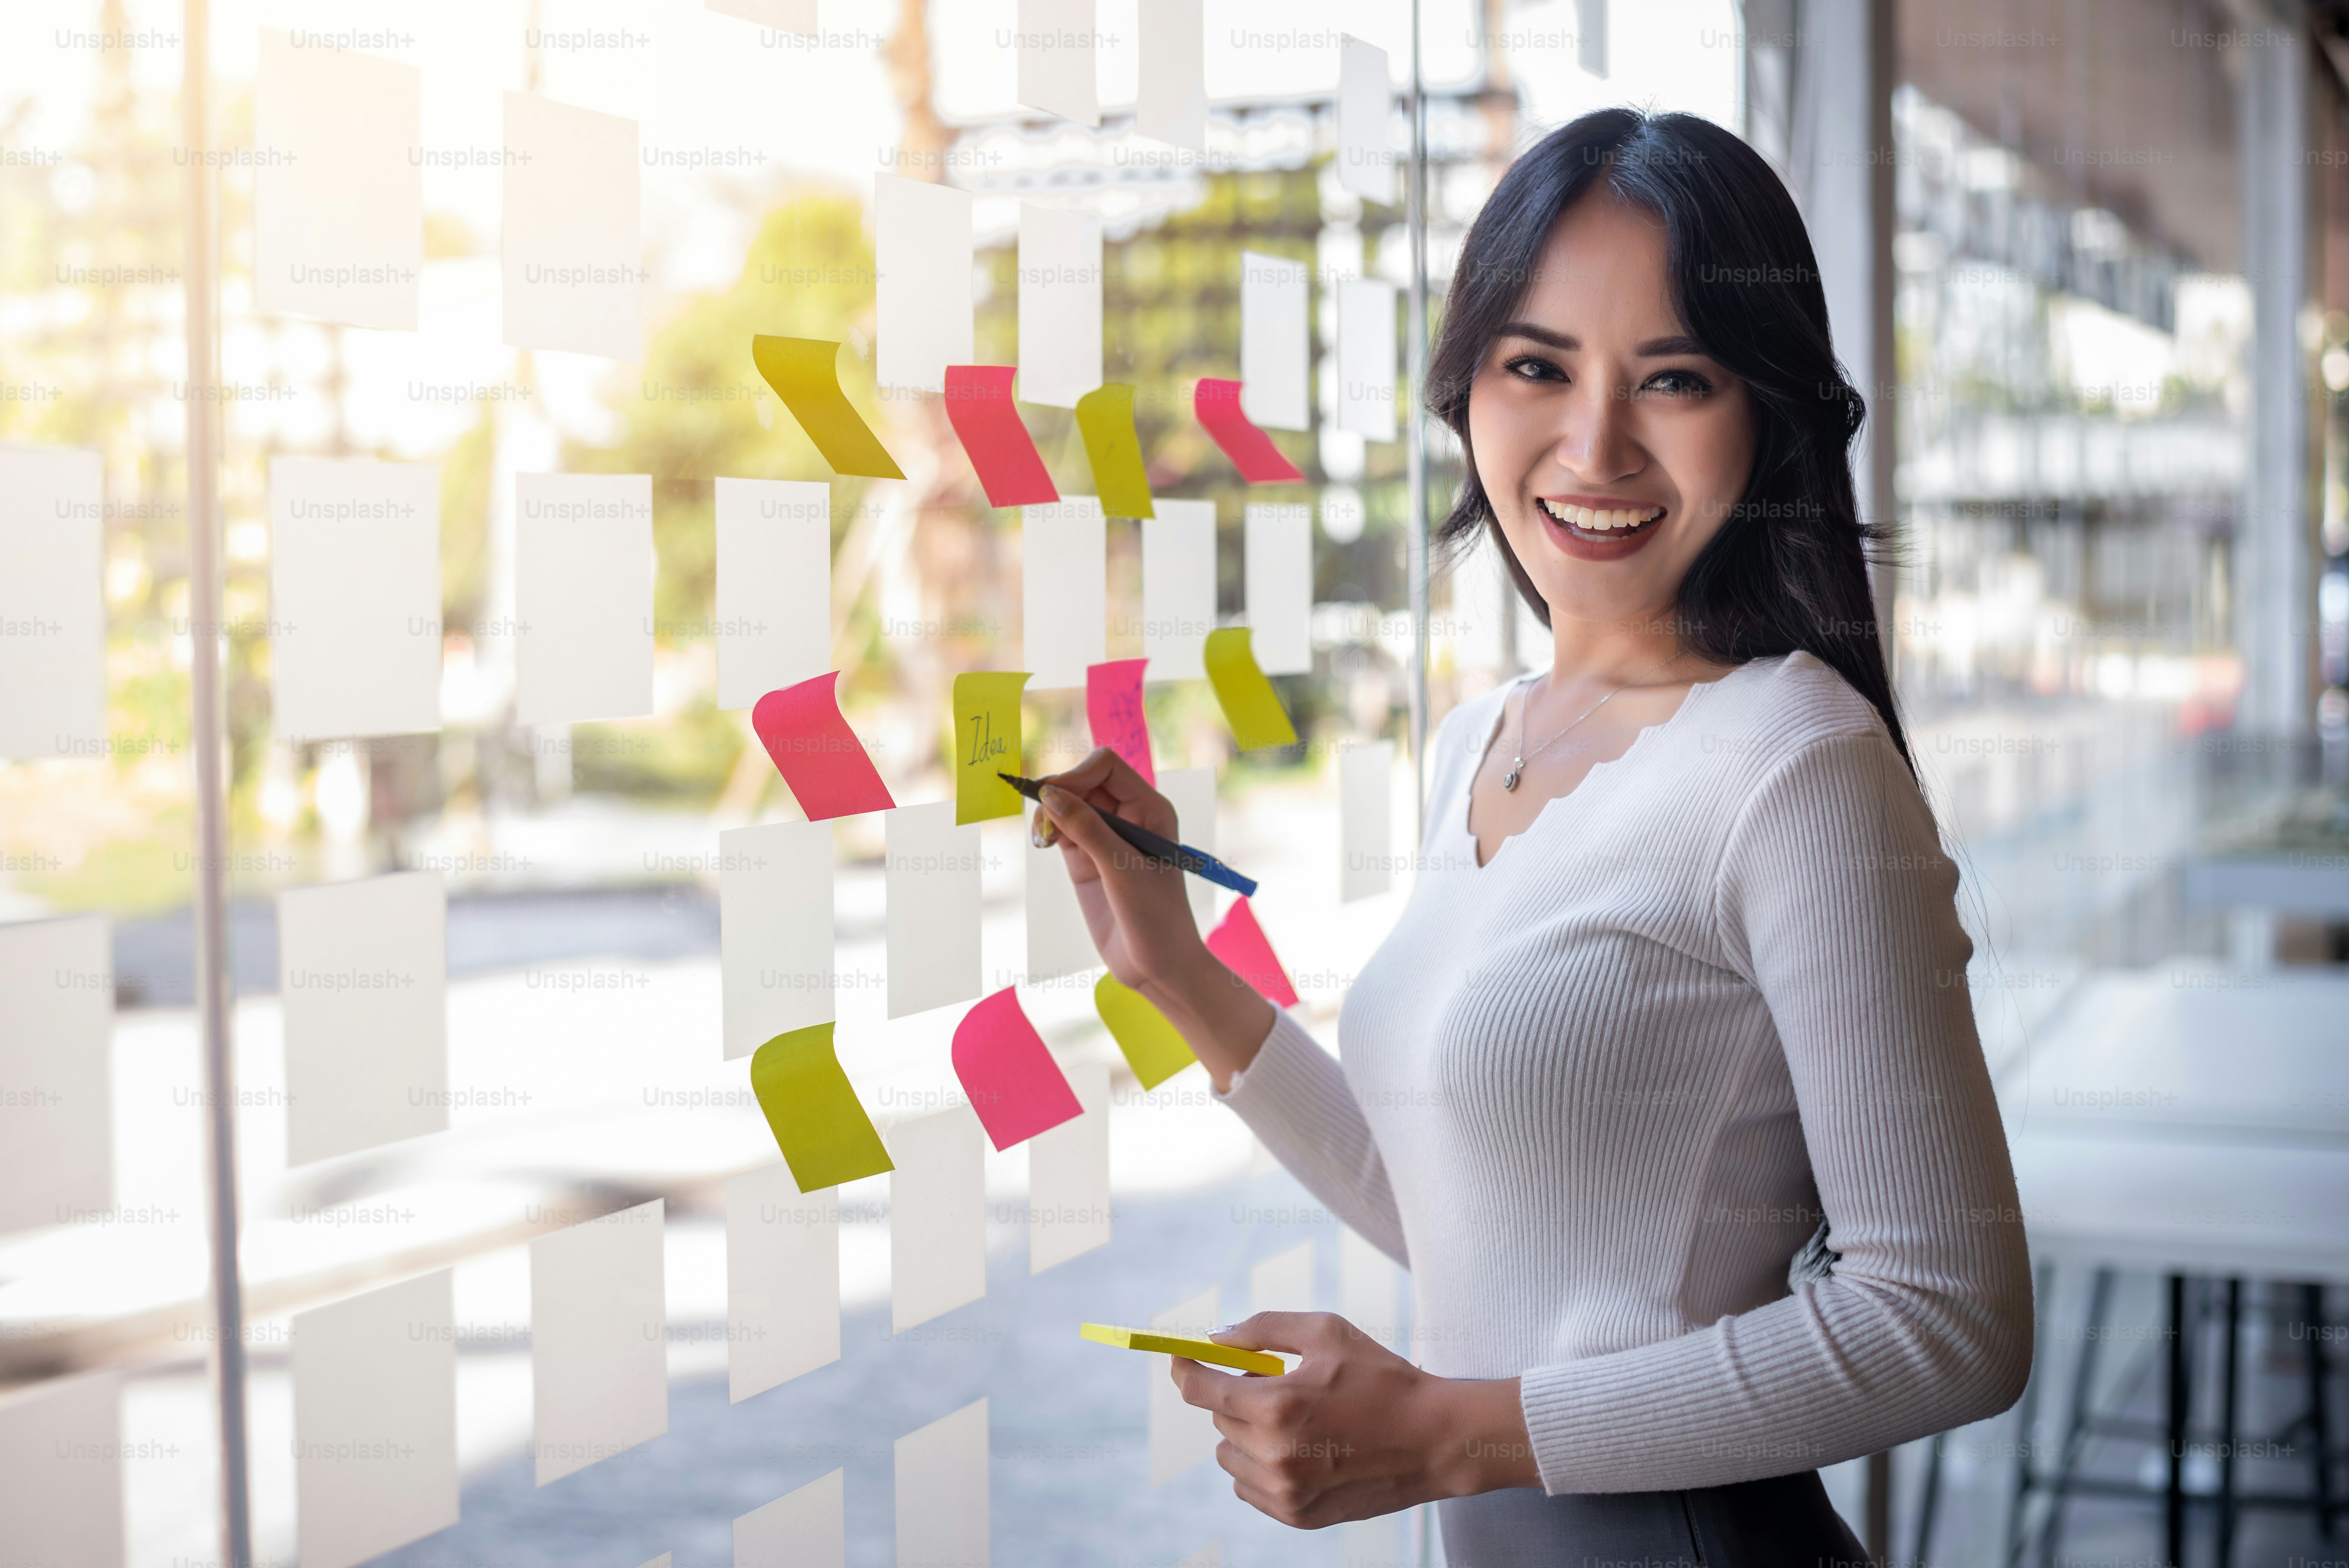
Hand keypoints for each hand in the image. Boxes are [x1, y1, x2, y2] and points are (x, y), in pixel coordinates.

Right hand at [1032, 747, 1201, 995]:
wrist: (1157, 967)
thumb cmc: (1155, 917)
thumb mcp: (1122, 870)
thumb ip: (1088, 829)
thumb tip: (1049, 793)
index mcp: (1151, 808)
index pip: (1107, 767)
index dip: (1077, 774)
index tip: (1052, 797)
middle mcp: (1130, 816)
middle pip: (1084, 781)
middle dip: (1058, 793)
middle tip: (1043, 823)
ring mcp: (1106, 837)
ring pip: (1068, 804)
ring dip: (1049, 813)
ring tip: (1042, 838)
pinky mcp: (1086, 859)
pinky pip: (1061, 829)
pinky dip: (1047, 829)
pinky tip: (1043, 842)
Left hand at [1169, 1312, 1540, 1527]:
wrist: (1435, 1440)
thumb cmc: (1384, 1379)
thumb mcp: (1327, 1332)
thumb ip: (1264, 1328)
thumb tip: (1217, 1338)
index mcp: (1278, 1406)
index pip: (1201, 1390)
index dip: (1184, 1368)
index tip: (1178, 1356)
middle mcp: (1274, 1455)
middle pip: (1219, 1419)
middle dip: (1239, 1396)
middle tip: (1281, 1383)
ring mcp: (1285, 1492)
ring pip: (1230, 1454)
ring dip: (1247, 1433)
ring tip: (1296, 1420)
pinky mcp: (1297, 1516)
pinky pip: (1248, 1486)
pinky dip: (1261, 1465)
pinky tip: (1302, 1450)